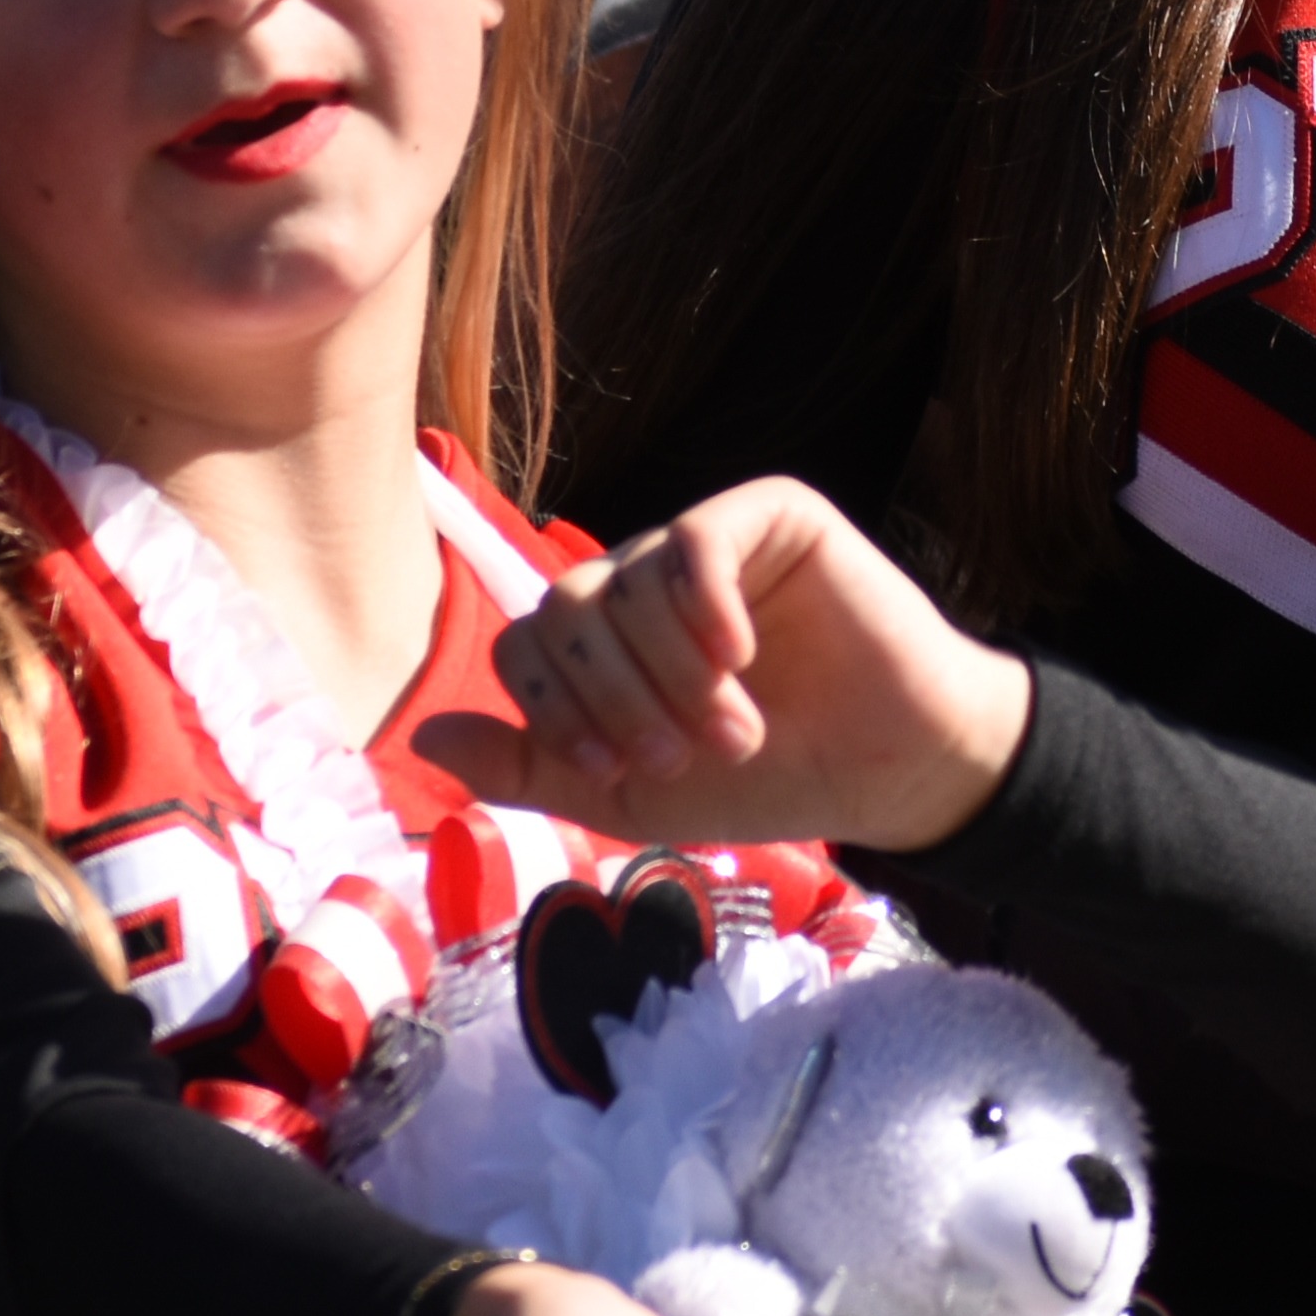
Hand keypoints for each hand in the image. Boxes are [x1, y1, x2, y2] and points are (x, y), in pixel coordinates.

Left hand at [418, 477, 1035, 854]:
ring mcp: (704, 543)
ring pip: (629, 582)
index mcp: (606, 641)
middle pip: (566, 608)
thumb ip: (531, 768)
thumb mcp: (630, 797)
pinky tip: (742, 655)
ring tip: (737, 731)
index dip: (557, 712)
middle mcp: (644, 581)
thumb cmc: (768, 780)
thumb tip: (426, 736)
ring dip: (674, 675)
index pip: (529, 645)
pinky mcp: (770, 517)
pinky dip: (705, 607)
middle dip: (613, 699)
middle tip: (677, 758)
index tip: (620, 773)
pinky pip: (696, 539)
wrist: (888, 768)